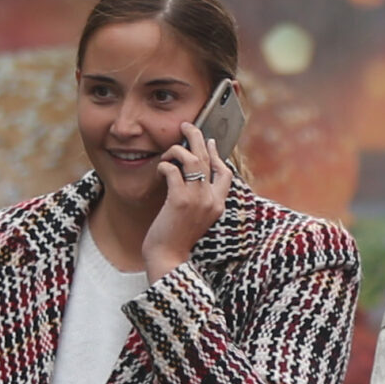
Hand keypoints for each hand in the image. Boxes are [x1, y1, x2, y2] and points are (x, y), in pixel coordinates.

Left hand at [142, 123, 232, 277]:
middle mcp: (212, 200)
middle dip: (197, 138)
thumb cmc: (176, 239)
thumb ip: (198, 200)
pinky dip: (164, 166)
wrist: (168, 258)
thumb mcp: (194, 218)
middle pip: (209, 159)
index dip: (217, 154)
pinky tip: (159, 170)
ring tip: (169, 148)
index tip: (209, 143)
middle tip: (187, 126)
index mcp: (218, 205)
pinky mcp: (179, 200)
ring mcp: (197, 200)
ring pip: (193, 160)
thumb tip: (191, 177)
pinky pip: (173, 170)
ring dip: (179, 149)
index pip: (225, 173)